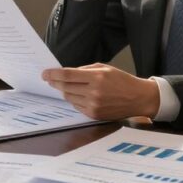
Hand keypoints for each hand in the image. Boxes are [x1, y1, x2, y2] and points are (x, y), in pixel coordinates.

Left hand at [42, 63, 159, 119]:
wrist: (138, 98)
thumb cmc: (122, 80)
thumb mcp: (104, 68)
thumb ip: (85, 70)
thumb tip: (66, 73)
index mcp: (97, 77)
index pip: (67, 76)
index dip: (53, 74)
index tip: (45, 74)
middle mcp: (94, 92)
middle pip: (65, 88)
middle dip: (55, 83)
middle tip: (50, 79)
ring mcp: (94, 105)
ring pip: (69, 97)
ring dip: (64, 91)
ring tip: (64, 86)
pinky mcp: (94, 115)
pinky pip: (76, 106)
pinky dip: (74, 100)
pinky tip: (78, 95)